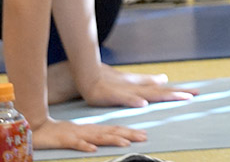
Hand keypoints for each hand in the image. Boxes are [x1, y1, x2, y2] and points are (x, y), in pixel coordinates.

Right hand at [30, 116, 146, 151]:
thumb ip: (93, 136)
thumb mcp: (80, 134)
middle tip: (144, 136)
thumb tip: (108, 140)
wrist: (36, 128)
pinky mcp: (64, 140)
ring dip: (112, 139)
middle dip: (128, 134)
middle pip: (111, 131)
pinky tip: (93, 149)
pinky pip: (75, 144)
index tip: (143, 133)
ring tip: (126, 142)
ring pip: (97, 137)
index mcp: (92, 129)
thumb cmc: (59, 133)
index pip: (114, 129)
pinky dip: (85, 146)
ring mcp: (76, 134)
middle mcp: (87, 130)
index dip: (129, 131)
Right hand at [77, 64, 196, 108]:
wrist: (89, 76)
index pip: (165, 90)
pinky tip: (143, 104)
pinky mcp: (113, 96)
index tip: (197, 93)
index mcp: (142, 88)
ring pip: (148, 94)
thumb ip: (149, 81)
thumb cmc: (111, 81)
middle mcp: (138, 89)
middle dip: (178, 93)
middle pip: (161, 92)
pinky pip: (125, 99)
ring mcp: (126, 92)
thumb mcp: (133, 82)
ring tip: (179, 97)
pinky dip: (134, 101)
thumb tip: (165, 79)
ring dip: (164, 95)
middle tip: (194, 94)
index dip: (180, 91)